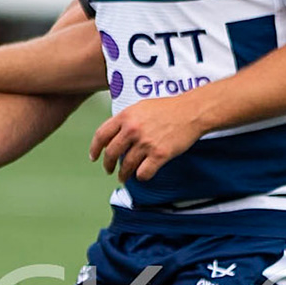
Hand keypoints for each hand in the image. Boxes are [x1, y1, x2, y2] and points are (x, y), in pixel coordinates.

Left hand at [89, 95, 205, 182]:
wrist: (191, 112)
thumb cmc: (169, 108)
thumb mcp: (141, 107)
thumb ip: (126, 119)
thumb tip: (114, 135)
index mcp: (126, 116)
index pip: (101, 135)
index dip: (94, 149)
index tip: (94, 157)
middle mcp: (133, 130)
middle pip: (111, 153)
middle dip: (108, 165)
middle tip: (109, 170)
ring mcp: (146, 143)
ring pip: (127, 166)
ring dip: (123, 175)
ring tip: (124, 177)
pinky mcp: (160, 155)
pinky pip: (144, 173)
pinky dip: (141, 176)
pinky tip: (142, 175)